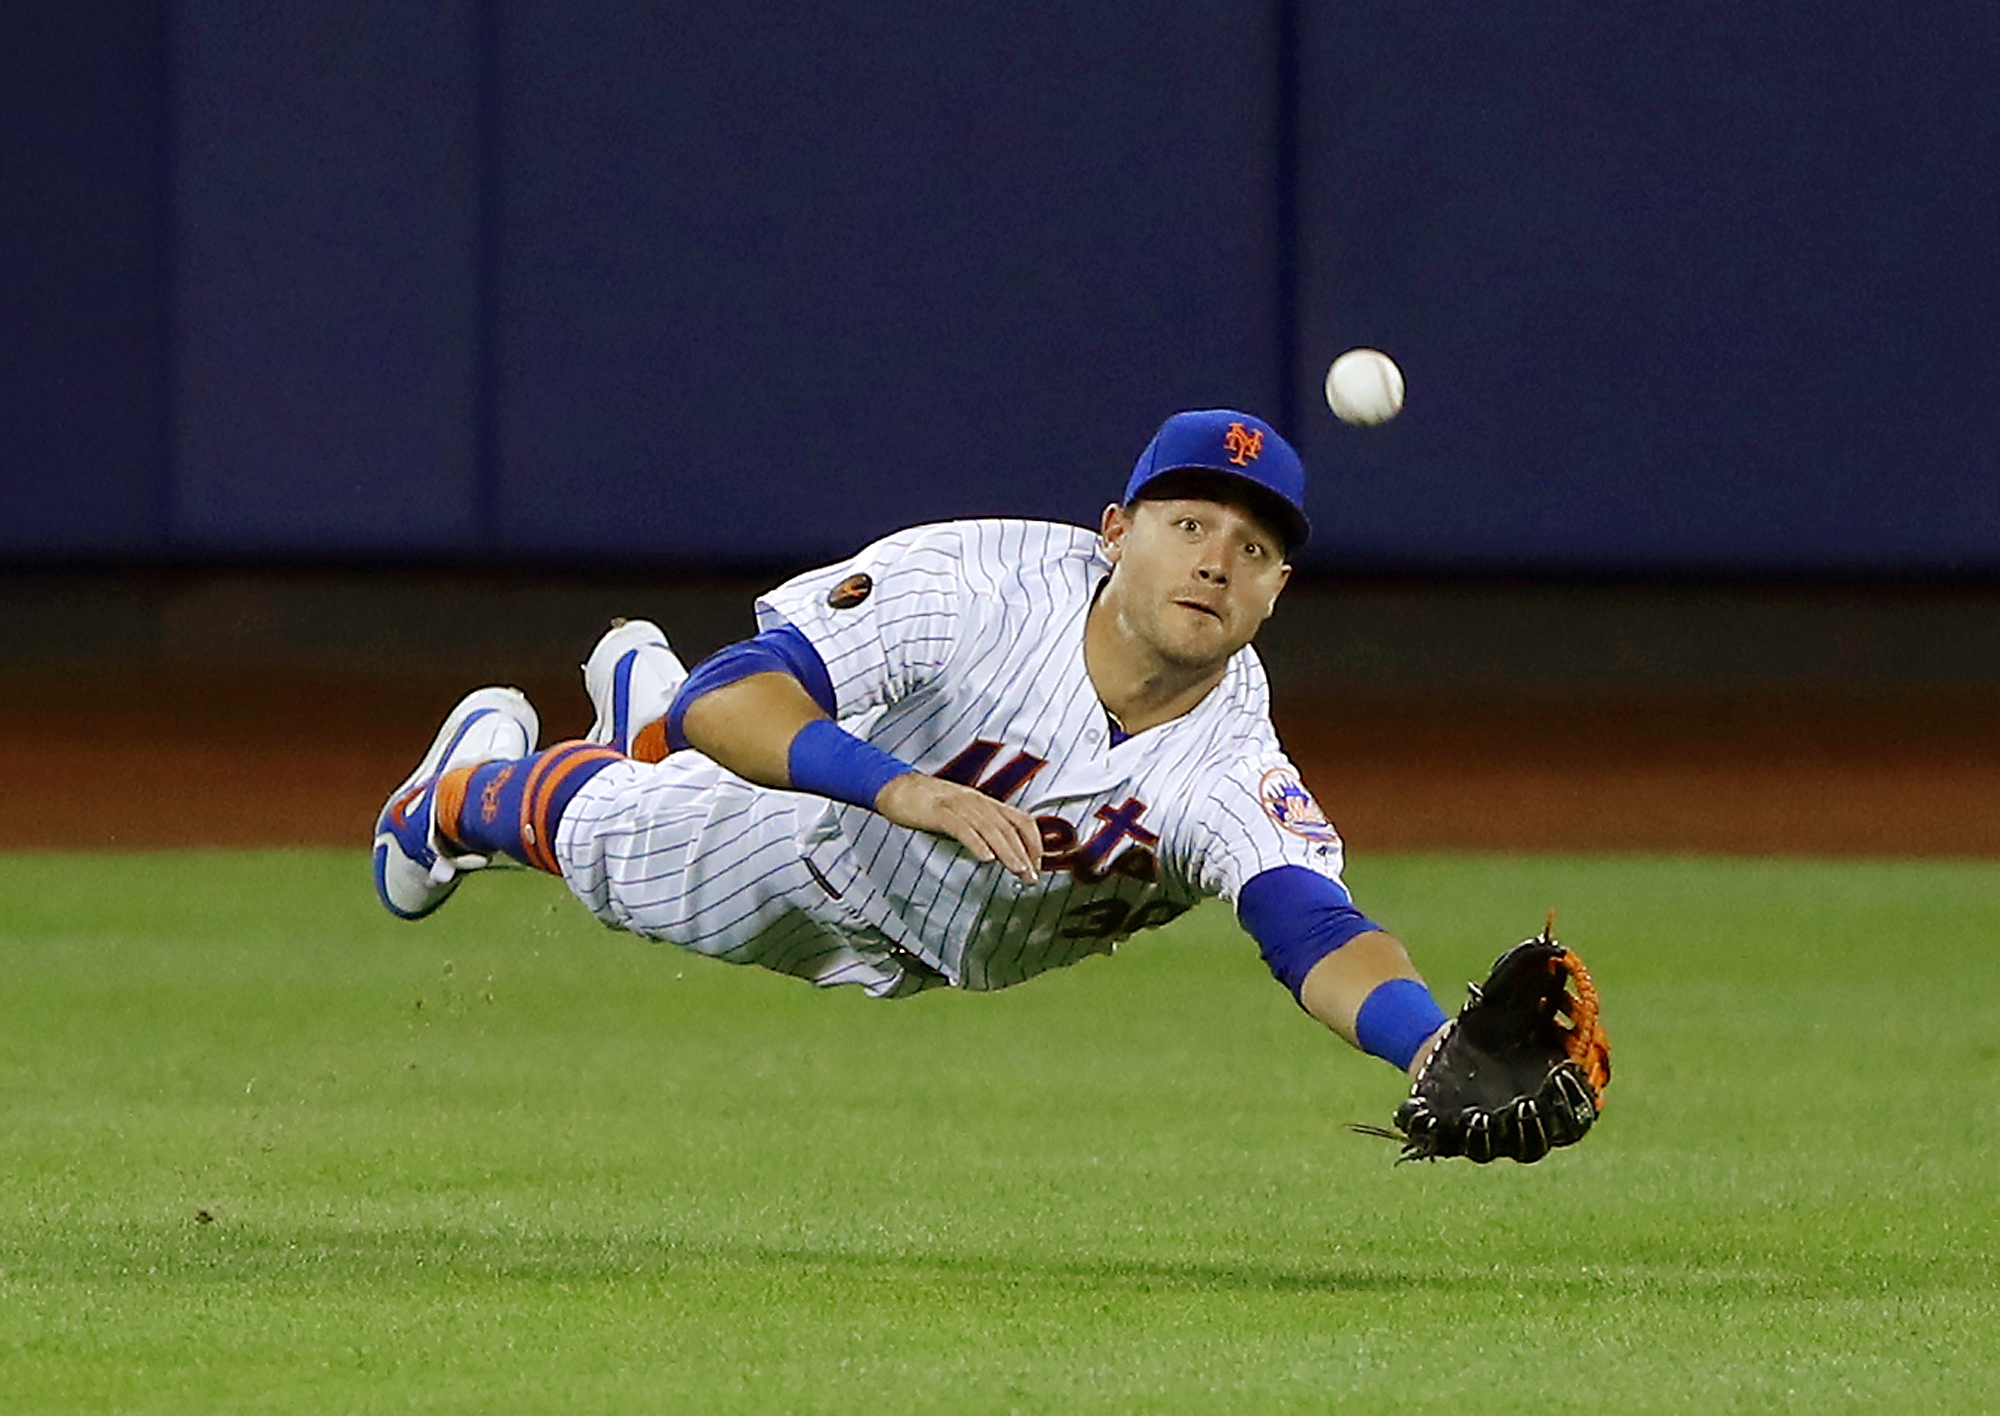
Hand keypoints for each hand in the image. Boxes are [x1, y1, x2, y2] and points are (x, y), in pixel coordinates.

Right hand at [874, 773, 1043, 883]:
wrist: (896, 787)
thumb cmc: (929, 804)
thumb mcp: (963, 814)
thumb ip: (981, 828)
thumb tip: (1001, 852)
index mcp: (986, 803)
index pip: (1021, 820)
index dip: (1034, 843)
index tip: (1037, 865)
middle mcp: (977, 802)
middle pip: (1009, 828)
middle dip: (1024, 854)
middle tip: (1032, 877)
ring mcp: (959, 805)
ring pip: (990, 829)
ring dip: (1007, 852)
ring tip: (1017, 871)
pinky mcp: (939, 811)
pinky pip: (962, 828)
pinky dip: (976, 843)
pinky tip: (986, 858)